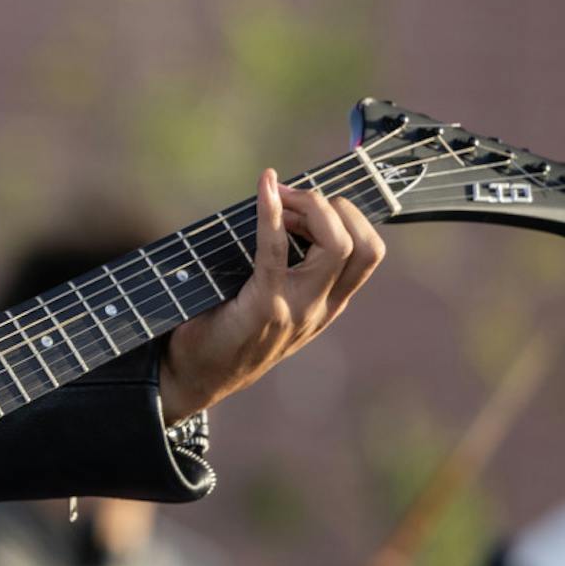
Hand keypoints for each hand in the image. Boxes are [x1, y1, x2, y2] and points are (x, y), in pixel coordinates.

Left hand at [160, 167, 384, 422]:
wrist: (196, 377)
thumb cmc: (227, 330)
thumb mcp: (275, 303)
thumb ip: (289, 269)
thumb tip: (284, 208)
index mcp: (329, 304)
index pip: (368, 253)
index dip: (347, 218)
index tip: (305, 206)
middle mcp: (322, 307)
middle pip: (362, 246)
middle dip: (333, 208)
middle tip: (292, 197)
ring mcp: (298, 309)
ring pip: (338, 246)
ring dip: (311, 208)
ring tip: (280, 198)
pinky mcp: (264, 306)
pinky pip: (276, 250)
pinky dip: (271, 212)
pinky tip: (266, 188)